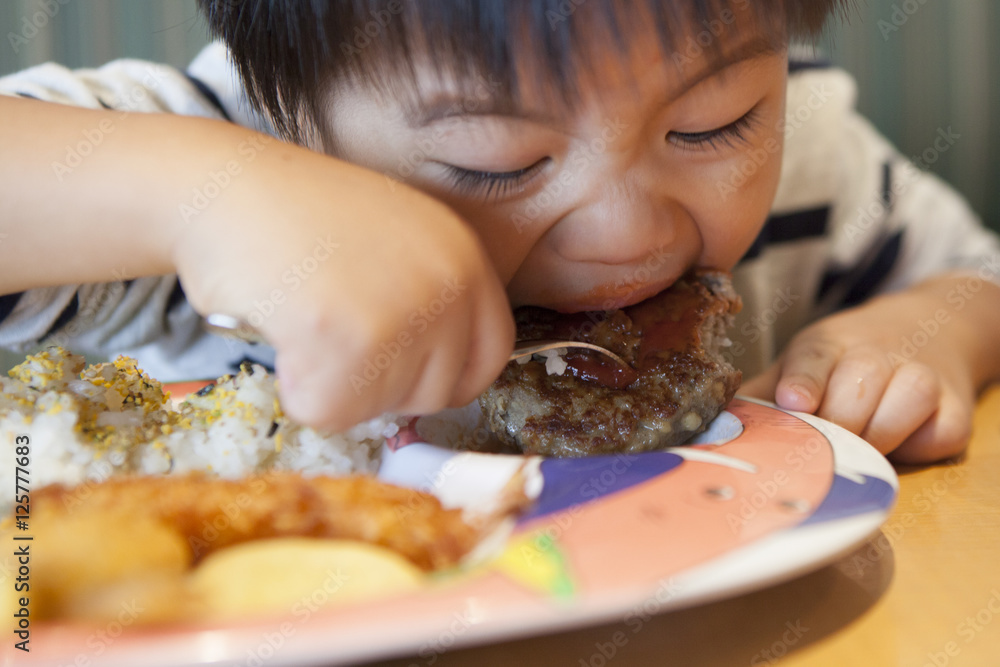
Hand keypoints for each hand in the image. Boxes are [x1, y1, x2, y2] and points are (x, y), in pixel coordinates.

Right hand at [172, 132, 513, 430]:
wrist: (223, 185)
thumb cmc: (298, 218)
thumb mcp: (395, 242)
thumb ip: (427, 301)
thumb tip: (433, 380)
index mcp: (464, 256)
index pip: (489, 355)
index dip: (446, 379)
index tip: (405, 378)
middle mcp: (447, 283)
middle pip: (435, 394)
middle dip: (381, 384)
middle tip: (333, 332)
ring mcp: (401, 310)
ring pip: (378, 408)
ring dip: (333, 382)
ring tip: (305, 316)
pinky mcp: (344, 336)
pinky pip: (328, 410)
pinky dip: (296, 388)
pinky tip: (283, 332)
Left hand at [740, 276, 999, 463]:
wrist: (923, 331)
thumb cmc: (842, 363)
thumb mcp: (797, 366)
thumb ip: (758, 398)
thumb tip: (706, 429)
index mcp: (825, 345)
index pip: (813, 359)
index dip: (804, 382)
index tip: (793, 401)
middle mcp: (874, 355)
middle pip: (853, 396)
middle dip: (834, 427)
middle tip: (822, 444)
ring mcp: (920, 379)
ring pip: (899, 411)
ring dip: (876, 436)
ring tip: (860, 441)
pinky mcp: (955, 410)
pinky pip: (937, 437)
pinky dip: (917, 447)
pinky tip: (902, 440)